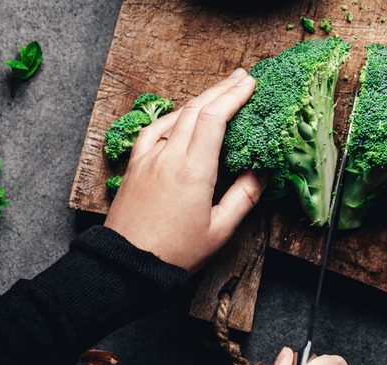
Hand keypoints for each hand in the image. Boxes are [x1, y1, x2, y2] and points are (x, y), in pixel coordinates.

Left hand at [104, 69, 263, 272]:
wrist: (126, 265)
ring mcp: (148, 159)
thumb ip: (243, 197)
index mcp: (193, 171)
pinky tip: (180, 115)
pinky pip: (153, 130)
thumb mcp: (219, 230)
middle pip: (196, 109)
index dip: (233, 96)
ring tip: (219, 91)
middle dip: (221, 89)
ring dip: (199, 99)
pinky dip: (172, 116)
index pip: (214, 118)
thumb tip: (260, 172)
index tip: (250, 84)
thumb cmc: (174, 253)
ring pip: (175, 115)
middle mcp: (168, 157)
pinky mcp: (135, 166)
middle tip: (242, 77)